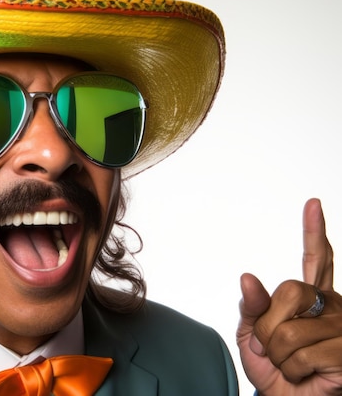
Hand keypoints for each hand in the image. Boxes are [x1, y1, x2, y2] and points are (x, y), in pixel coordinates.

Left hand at [237, 198, 341, 394]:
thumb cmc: (272, 367)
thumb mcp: (251, 334)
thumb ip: (251, 306)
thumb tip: (247, 278)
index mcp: (308, 296)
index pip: (315, 258)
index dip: (314, 231)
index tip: (313, 204)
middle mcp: (330, 305)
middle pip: (287, 293)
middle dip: (267, 326)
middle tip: (274, 346)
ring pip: (288, 330)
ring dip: (278, 354)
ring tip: (290, 362)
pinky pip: (301, 354)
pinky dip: (292, 369)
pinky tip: (306, 373)